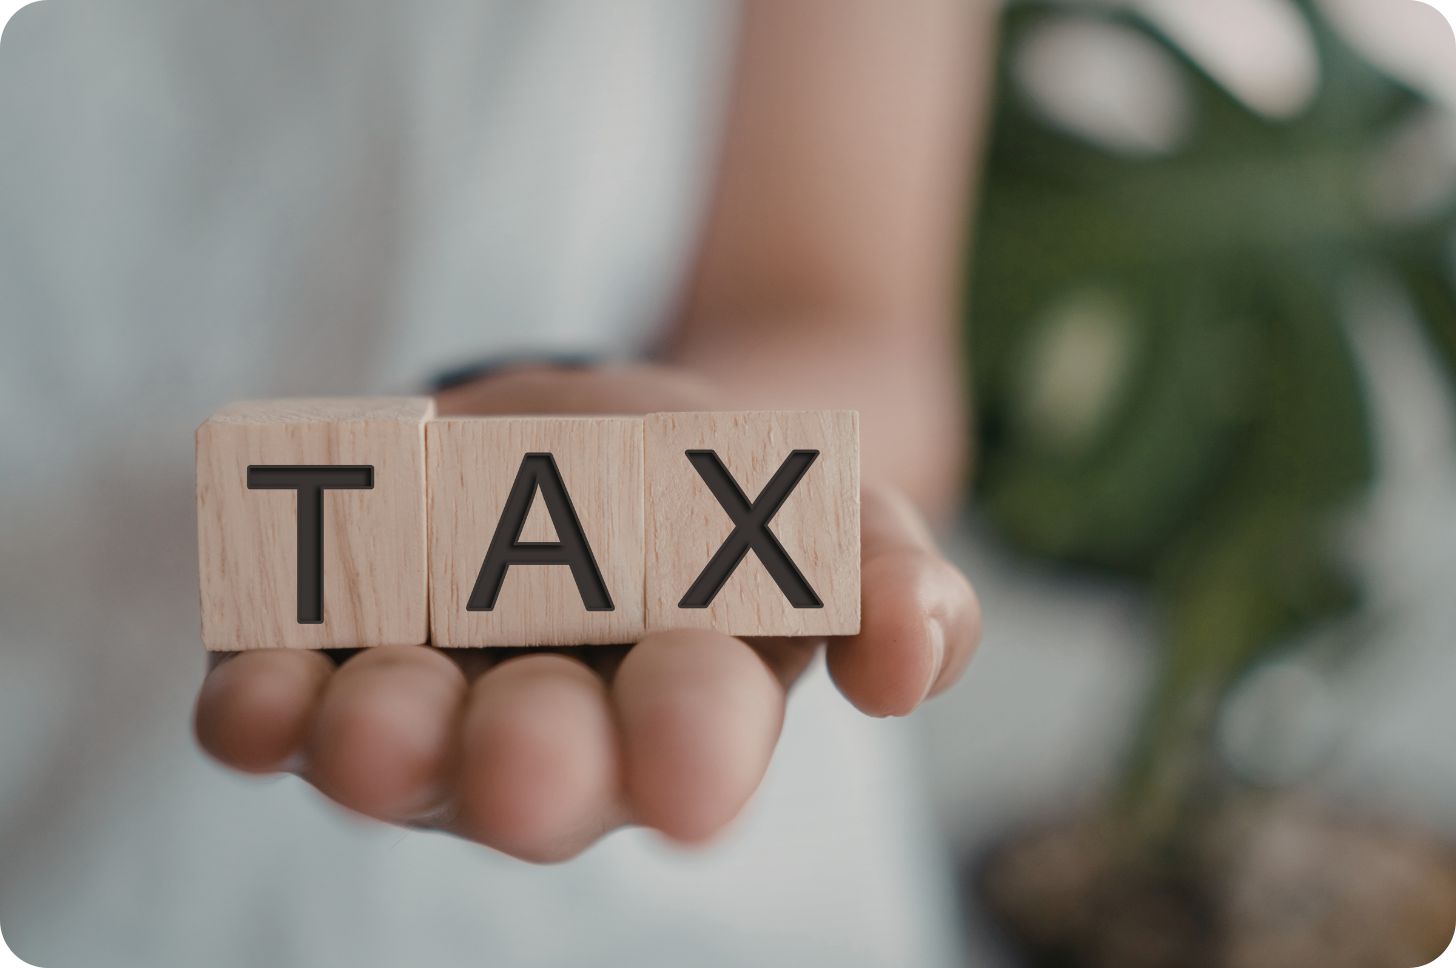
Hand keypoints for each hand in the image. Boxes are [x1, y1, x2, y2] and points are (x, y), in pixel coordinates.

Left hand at [194, 364, 981, 860]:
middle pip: (540, 772)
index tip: (694, 776)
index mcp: (686, 708)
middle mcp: (556, 737)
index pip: (694, 740)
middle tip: (520, 765)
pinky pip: (278, 705)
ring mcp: (434, 712)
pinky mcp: (322, 670)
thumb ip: (882, 575)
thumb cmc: (713, 493)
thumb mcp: (818, 501)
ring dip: (384, 739)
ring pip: (403, 751)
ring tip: (373, 720)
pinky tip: (253, 698)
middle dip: (532, 768)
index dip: (692, 750)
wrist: (581, 441)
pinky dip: (261, 705)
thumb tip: (913, 662)